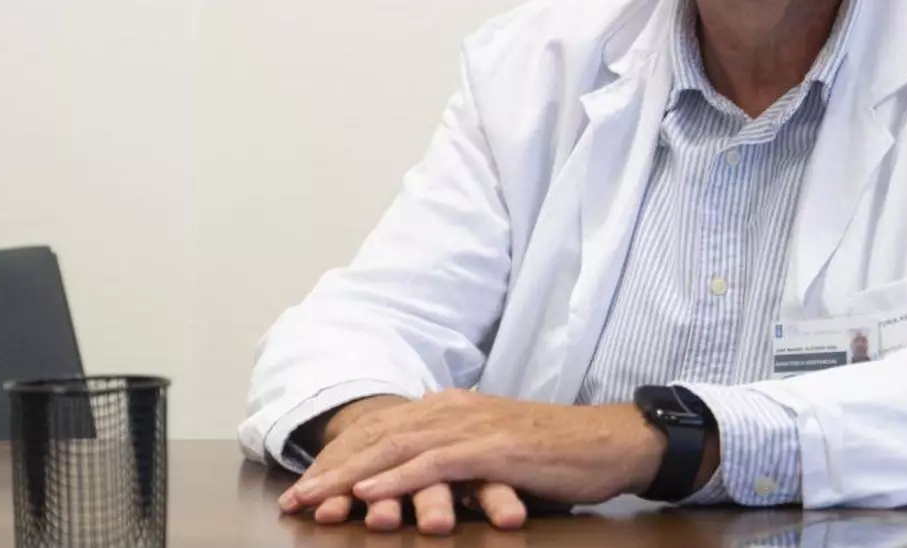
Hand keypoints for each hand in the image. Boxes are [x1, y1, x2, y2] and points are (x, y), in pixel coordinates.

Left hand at [282, 390, 663, 511]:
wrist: (609, 442)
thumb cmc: (555, 454)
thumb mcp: (494, 449)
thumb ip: (455, 453)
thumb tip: (419, 466)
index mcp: (450, 407)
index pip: (382, 430)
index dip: (340, 458)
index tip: (307, 485)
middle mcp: (453, 409)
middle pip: (378, 437)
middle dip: (332, 468)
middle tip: (297, 497)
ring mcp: (473, 426)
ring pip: (397, 448)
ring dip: (352, 475)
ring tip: (318, 498)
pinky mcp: (494, 449)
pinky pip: (436, 464)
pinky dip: (399, 478)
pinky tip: (372, 492)